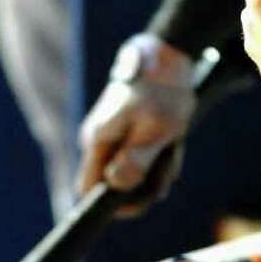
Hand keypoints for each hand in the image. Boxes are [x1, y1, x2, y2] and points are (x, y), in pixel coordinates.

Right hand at [77, 34, 195, 215]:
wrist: (170, 58)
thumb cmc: (163, 93)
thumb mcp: (157, 130)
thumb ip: (136, 161)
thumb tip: (115, 186)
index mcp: (98, 139)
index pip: (88, 188)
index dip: (111, 203)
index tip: (142, 197)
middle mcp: (100, 140)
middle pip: (115, 184)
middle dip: (144, 183)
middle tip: (166, 164)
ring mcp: (114, 136)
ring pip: (133, 171)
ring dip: (157, 169)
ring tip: (172, 146)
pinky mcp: (128, 133)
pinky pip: (143, 158)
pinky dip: (160, 155)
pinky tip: (172, 141)